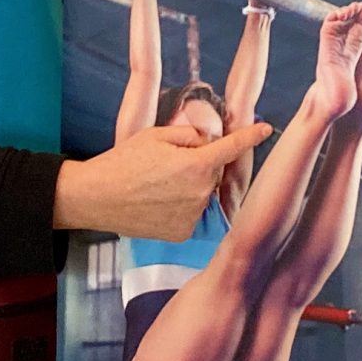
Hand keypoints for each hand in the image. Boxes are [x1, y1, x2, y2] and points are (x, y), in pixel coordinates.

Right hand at [55, 120, 272, 238]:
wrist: (95, 198)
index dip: (252, 136)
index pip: (234, 146)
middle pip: (214, 171)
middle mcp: (201, 192)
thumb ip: (191, 135)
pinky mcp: (182, 232)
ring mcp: (193, 216)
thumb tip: (209, 140)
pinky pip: (192, 213)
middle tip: (168, 162)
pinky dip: (181, 206)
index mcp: (197, 164)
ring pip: (203, 193)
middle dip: (201, 163)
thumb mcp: (157, 135)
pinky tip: (158, 203)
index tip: (266, 128)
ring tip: (158, 185)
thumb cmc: (123, 162)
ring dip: (191, 186)